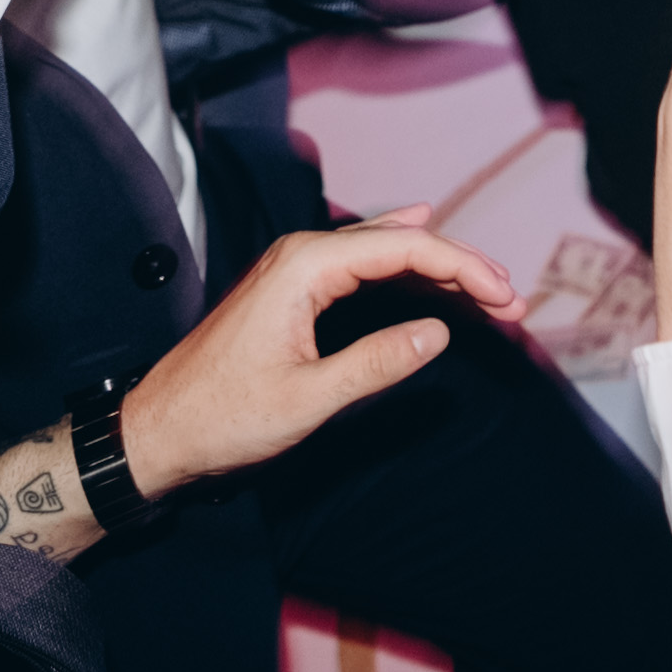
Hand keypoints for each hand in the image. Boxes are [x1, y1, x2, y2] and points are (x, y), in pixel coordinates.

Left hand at [118, 207, 523, 499]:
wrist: (159, 430)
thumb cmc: (222, 417)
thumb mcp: (308, 400)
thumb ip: (376, 363)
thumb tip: (438, 333)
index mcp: (304, 267)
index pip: (405, 248)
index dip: (464, 268)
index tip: (507, 298)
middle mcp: (300, 254)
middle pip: (400, 241)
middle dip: (462, 265)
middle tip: (513, 299)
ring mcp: (294, 269)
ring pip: (383, 251)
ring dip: (438, 268)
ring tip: (490, 291)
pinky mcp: (292, 290)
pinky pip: (361, 266)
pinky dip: (406, 271)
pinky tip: (428, 260)